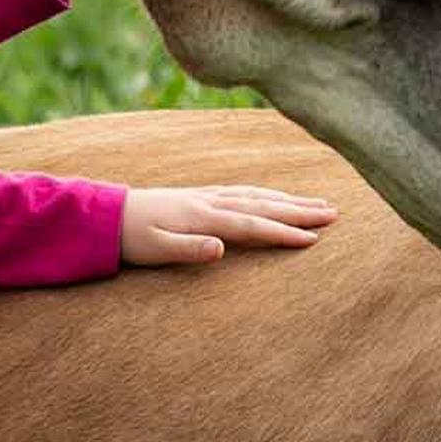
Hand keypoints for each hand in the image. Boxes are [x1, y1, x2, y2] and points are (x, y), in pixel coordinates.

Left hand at [119, 184, 337, 265]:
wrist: (106, 215)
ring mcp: (207, 196)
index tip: (314, 240)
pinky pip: (243, 191)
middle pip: (263, 206)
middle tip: (334, 214)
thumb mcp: (155, 249)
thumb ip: (189, 249)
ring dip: (288, 199)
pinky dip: (266, 193)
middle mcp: (210, 202)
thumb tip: (221, 249)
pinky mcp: (201, 196)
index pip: (252, 226)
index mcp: (203, 217)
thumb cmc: (130, 238)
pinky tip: (275, 196)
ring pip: (257, 195)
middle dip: (300, 210)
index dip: (283, 233)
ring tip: (318, 203)